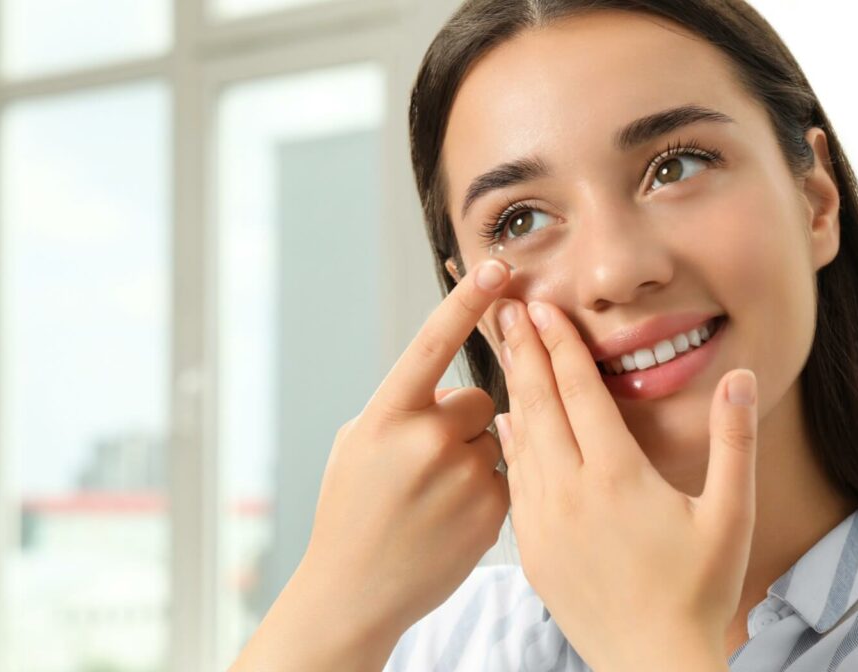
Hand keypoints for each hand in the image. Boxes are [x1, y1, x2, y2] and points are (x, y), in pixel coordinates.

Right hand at [231, 258, 514, 671]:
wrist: (356, 590)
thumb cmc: (351, 508)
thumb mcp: (357, 442)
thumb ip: (405, 405)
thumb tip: (456, 391)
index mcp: (388, 416)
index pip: (433, 344)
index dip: (467, 301)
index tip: (498, 267)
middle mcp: (428, 441)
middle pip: (476, 400)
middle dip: (459, 421)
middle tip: (425, 462)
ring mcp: (464, 477)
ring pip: (494, 439)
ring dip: (473, 456)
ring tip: (435, 497)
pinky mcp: (494, 511)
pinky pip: (507, 474)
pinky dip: (486, 488)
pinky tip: (452, 516)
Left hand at [493, 298, 756, 670]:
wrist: (650, 665)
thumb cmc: (698, 592)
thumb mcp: (729, 515)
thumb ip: (733, 441)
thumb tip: (741, 377)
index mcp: (618, 477)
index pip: (581, 392)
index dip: (560, 344)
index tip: (541, 307)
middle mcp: (572, 492)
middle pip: (540, 404)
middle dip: (524, 351)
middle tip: (506, 309)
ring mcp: (544, 521)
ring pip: (521, 439)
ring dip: (512, 389)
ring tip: (504, 350)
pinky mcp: (530, 548)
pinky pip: (515, 480)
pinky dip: (511, 442)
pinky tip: (507, 420)